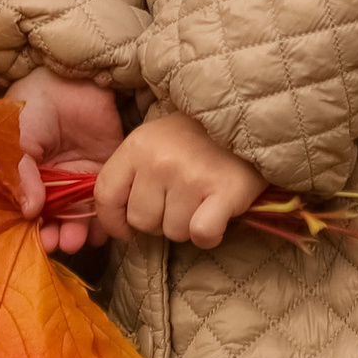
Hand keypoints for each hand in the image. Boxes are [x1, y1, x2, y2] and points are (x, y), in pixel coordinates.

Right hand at [10, 73, 122, 254]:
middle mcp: (54, 182)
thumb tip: (30, 211)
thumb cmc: (31, 109)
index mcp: (29, 178)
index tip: (40, 242)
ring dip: (81, 231)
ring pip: (82, 214)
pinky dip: (106, 217)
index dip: (35, 230)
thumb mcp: (19, 141)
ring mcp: (80, 176)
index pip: (31, 213)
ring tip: (79, 238)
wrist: (66, 80)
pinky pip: (108, 196)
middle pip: (58, 219)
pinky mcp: (106, 166)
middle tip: (64, 242)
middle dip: (60, 234)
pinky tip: (103, 231)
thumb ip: (23, 174)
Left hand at [95, 111, 265, 248]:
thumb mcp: (155, 140)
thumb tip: (114, 220)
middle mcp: (160, 161)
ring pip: (173, 232)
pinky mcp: (223, 193)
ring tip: (203, 199)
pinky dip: (210, 234)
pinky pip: (202, 235)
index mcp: (138, 145)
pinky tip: (218, 216)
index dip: (114, 220)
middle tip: (181, 201)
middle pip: (141, 221)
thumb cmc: (199, 137)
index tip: (127, 228)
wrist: (251, 123)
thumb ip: (131, 172)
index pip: (106, 194)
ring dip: (187, 225)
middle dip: (160, 221)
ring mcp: (191, 177)